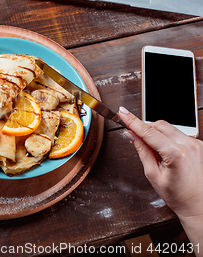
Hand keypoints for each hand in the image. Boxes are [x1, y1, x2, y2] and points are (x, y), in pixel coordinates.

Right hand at [119, 107, 202, 247]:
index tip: (122, 113)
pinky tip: (166, 153)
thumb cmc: (178, 195)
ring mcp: (196, 144)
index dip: (133, 121)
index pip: (149, 132)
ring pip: (168, 128)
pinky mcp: (198, 144)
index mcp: (177, 154)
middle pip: (159, 125)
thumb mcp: (153, 174)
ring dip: (156, 134)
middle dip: (145, 129)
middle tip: (135, 139)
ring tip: (155, 153)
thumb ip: (142, 150)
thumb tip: (131, 135)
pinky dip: (167, 139)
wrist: (199, 204)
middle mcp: (189, 145)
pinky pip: (177, 134)